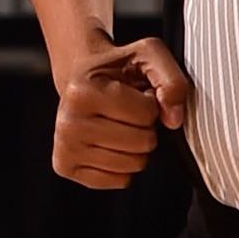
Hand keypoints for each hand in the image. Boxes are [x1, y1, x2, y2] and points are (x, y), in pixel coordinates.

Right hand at [50, 34, 193, 187]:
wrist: (80, 78)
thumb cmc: (114, 69)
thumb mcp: (148, 56)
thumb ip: (171, 80)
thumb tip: (173, 119)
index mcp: (82, 92)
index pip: (146, 114)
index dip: (151, 105)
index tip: (135, 95)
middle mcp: (67, 122)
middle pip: (141, 143)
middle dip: (145, 128)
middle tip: (128, 114)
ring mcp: (65, 148)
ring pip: (133, 165)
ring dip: (136, 148)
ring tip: (120, 126)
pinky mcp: (66, 167)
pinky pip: (120, 181)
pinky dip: (124, 166)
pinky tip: (110, 144)